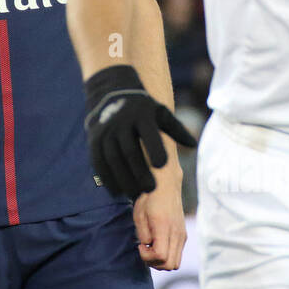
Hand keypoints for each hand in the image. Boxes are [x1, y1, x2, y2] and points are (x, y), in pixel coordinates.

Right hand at [84, 64, 195, 197]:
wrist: (110, 94)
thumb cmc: (143, 109)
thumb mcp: (160, 113)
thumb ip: (176, 130)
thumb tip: (193, 145)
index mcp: (142, 115)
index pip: (148, 133)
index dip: (155, 148)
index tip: (162, 165)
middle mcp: (121, 122)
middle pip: (130, 150)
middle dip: (139, 171)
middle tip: (151, 189)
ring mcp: (106, 131)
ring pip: (113, 158)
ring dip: (123, 178)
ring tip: (135, 194)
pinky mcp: (94, 140)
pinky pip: (99, 162)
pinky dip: (107, 178)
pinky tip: (118, 191)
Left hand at [132, 166, 186, 269]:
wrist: (165, 185)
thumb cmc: (149, 198)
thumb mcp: (139, 215)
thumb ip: (142, 234)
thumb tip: (147, 247)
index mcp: (164, 227)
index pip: (161, 256)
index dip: (147, 256)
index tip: (140, 246)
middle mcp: (177, 234)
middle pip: (170, 265)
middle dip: (154, 263)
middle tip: (144, 250)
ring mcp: (182, 235)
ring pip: (175, 263)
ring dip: (161, 262)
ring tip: (151, 249)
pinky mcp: (183, 235)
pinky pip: (177, 255)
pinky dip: (167, 256)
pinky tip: (158, 244)